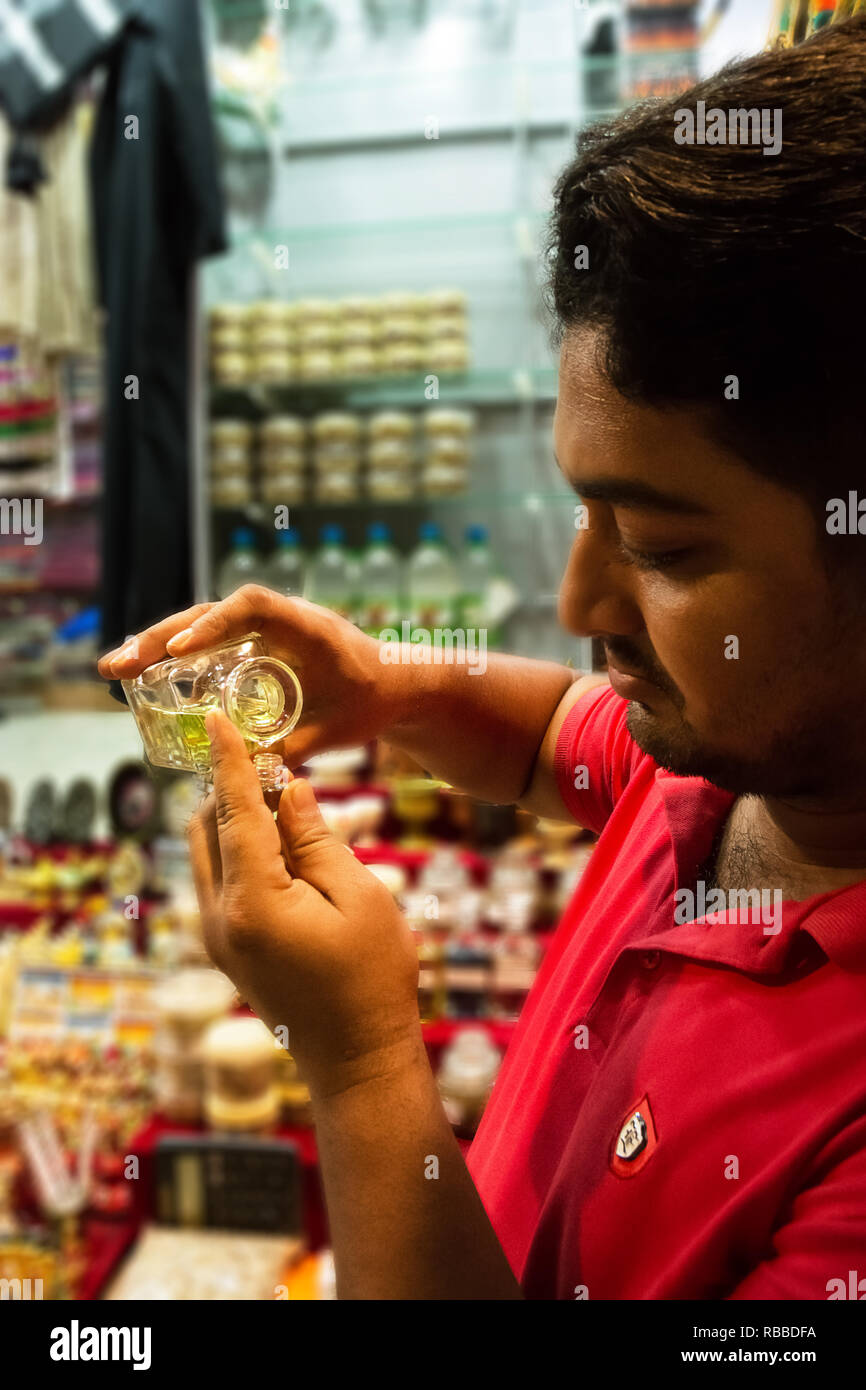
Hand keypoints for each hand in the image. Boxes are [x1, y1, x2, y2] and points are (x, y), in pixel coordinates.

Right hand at [97, 585, 398, 767]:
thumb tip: (245, 774)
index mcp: (306, 627)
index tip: (178, 650)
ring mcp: (264, 628)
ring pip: (203, 626)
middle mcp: (279, 618)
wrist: (397, 683)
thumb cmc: (374, 700)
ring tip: (116, 669)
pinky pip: (211, 643)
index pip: (252, 607)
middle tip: (117, 665)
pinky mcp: (255, 643)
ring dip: (158, 644)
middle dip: (160, 637)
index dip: (211, 624)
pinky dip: (178, 656)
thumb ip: (294, 747)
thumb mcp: (337, 729)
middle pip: (211, 614)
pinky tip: (144, 674)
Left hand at [187, 710, 422, 1097]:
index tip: (217, 718)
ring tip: (281, 802)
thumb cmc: (371, 977)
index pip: (235, 811)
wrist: (355, 1059)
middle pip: (206, 827)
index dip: (230, 760)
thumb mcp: (357, 896)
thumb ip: (316, 839)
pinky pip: (217, 881)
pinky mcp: (226, 948)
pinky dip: (237, 851)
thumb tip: (289, 790)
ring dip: (233, 820)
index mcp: (253, 901)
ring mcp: (216, 936)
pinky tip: (280, 845)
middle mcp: (219, 917)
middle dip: (231, 788)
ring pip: (206, 854)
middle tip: (273, 761)